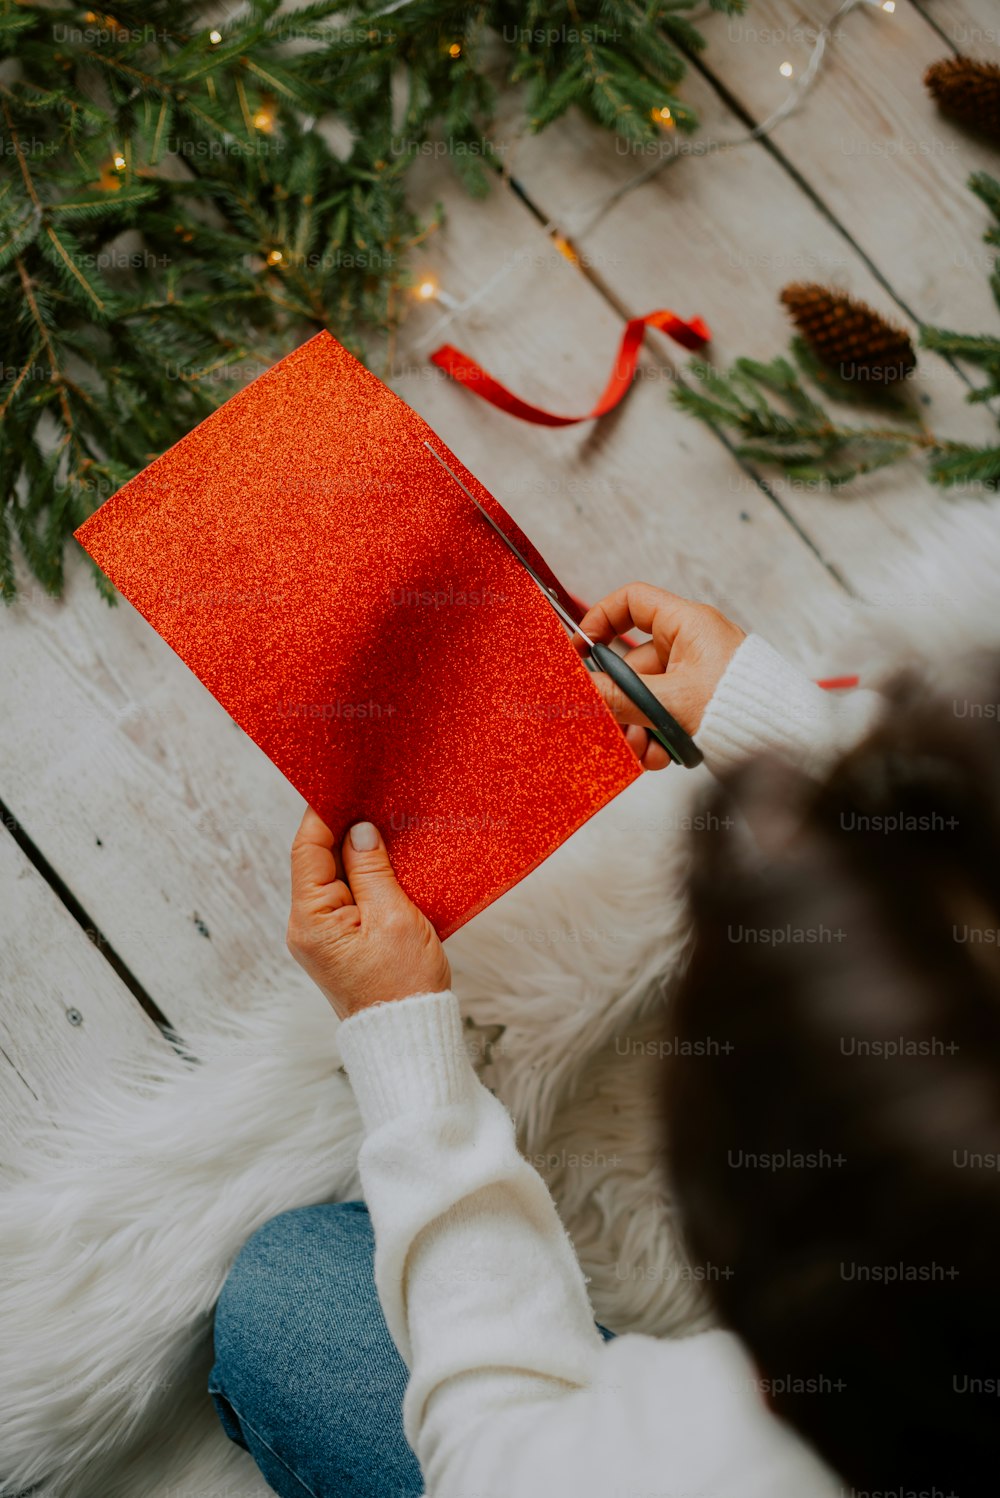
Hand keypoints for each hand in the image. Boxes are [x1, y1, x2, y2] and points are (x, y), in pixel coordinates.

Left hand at [287, 810, 450, 1019]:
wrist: (409, 1036)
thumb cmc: (403, 985)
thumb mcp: (393, 917)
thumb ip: (372, 869)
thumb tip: (358, 829)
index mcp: (311, 919)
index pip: (308, 849)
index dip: (323, 813)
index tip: (343, 783)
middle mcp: (307, 927)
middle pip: (317, 861)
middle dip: (343, 829)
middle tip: (371, 797)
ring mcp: (321, 937)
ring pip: (333, 878)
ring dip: (356, 853)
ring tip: (384, 825)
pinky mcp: (340, 943)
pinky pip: (346, 897)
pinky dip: (364, 876)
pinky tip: (386, 863)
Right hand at [577, 583, 745, 770]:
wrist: (787, 740)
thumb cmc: (744, 707)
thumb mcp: (672, 702)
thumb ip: (620, 697)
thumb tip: (581, 692)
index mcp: (687, 625)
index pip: (633, 601)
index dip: (601, 619)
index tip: (579, 650)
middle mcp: (690, 646)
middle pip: (632, 665)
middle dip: (620, 701)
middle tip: (610, 724)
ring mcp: (694, 675)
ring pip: (646, 697)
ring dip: (636, 726)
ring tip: (642, 750)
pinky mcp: (698, 703)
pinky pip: (663, 714)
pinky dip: (656, 736)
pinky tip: (659, 755)